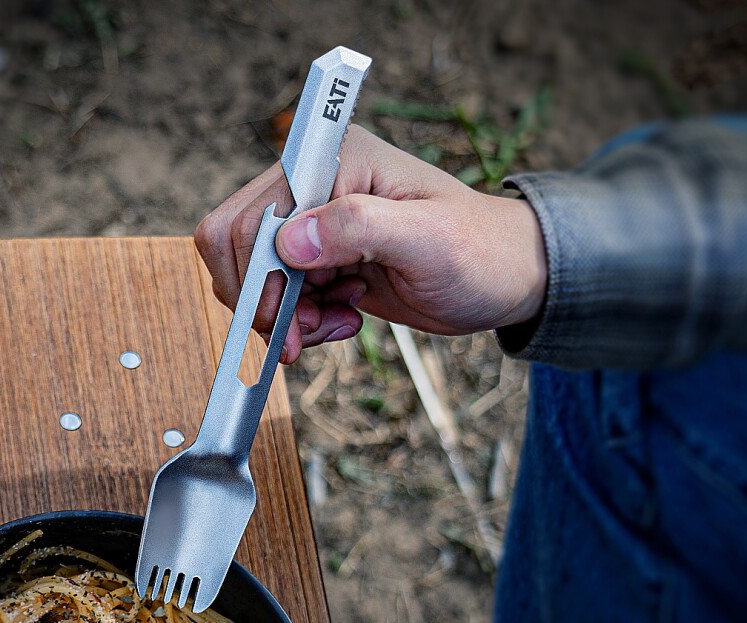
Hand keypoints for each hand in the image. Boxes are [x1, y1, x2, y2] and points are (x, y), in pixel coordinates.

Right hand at [194, 125, 547, 362]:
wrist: (507, 278)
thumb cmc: (480, 250)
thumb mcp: (427, 239)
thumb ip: (358, 229)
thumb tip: (290, 239)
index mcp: (334, 161)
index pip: (252, 213)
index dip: (255, 273)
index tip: (283, 318)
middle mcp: (315, 186)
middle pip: (239, 247)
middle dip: (265, 301)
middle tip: (301, 336)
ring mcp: (316, 224)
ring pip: (256, 279)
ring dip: (286, 316)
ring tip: (336, 325)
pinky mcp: (322, 259)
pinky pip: (281, 297)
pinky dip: (302, 321)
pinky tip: (344, 321)